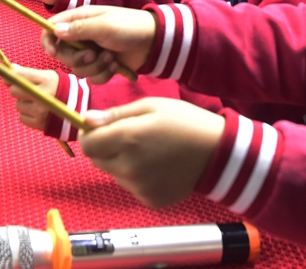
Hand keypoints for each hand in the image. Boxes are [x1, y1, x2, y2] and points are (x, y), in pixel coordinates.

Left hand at [1, 65, 59, 131]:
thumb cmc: (60, 89)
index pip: (20, 75)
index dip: (10, 75)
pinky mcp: (40, 124)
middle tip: (27, 90)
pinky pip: (22, 117)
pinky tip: (38, 112)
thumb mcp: (49, 76)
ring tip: (37, 102)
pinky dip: (27, 115)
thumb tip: (11, 68)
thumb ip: (29, 73)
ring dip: (24, 103)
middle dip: (17, 89)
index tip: (7, 75)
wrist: (78, 110)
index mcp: (47, 80)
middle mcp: (44, 96)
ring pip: (18, 105)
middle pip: (14, 90)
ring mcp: (42, 111)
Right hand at [42, 5, 155, 82]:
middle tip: (93, 55)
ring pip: (77, 69)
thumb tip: (54, 30)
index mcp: (78, 20)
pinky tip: (116, 66)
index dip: (49, 42)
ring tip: (111, 59)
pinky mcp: (100, 66)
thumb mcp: (104, 25)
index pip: (51, 29)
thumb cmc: (129, 26)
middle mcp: (81, 37)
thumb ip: (79, 28)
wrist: (153, 42)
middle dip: (78, 58)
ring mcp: (90, 52)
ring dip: (94, 67)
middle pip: (63, 54)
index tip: (55, 52)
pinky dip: (103, 75)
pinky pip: (91, 78)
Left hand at [79, 98, 224, 207]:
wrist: (218, 153)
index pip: (87, 145)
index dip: (89, 135)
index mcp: (128, 139)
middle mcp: (129, 167)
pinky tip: (157, 166)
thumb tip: (87, 119)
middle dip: (104, 148)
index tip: (98, 128)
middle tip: (128, 137)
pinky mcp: (149, 199)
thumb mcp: (150, 106)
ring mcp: (139, 187)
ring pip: (114, 173)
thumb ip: (116, 115)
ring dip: (121, 162)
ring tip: (148, 151)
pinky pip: (131, 186)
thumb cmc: (185, 122)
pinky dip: (137, 177)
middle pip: (97, 161)